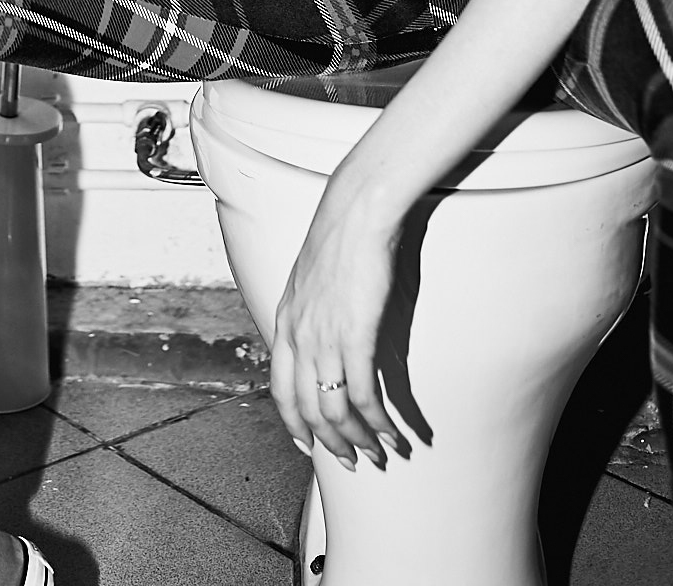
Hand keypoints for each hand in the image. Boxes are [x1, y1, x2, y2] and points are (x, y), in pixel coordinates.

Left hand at [269, 181, 410, 471]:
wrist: (357, 211)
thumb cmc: (342, 236)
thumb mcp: (313, 278)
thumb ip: (315, 310)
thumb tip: (330, 334)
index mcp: (285, 320)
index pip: (279, 387)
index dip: (293, 421)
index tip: (307, 443)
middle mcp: (298, 335)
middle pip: (306, 408)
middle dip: (330, 442)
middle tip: (352, 461)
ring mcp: (324, 337)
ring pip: (334, 410)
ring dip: (359, 439)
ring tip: (380, 453)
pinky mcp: (355, 335)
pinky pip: (362, 395)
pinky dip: (378, 422)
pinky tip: (393, 433)